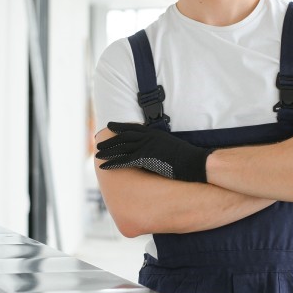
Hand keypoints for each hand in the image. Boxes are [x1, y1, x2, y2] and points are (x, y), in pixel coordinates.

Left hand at [95, 122, 211, 181]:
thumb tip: (155, 151)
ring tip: (98, 155)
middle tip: (99, 144)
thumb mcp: (172, 146)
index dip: (120, 127)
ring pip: (121, 148)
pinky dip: (113, 163)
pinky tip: (104, 166)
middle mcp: (148, 138)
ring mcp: (146, 146)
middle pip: (124, 137)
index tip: (111, 126)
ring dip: (108, 151)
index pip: (133, 128)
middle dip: (110, 141)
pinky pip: (125, 160)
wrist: (194, 161)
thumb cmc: (187, 157)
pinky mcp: (146, 157)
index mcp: (154, 134)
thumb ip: (160, 145)